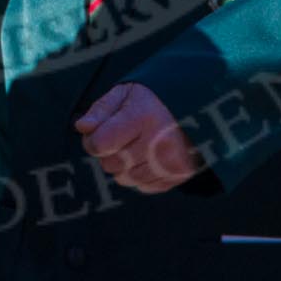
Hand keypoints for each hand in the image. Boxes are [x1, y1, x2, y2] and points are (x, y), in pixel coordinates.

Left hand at [74, 83, 204, 193]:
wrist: (198, 108)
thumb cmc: (155, 99)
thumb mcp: (126, 93)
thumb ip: (101, 110)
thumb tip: (82, 127)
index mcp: (143, 118)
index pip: (100, 144)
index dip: (92, 140)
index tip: (98, 132)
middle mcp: (159, 144)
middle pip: (110, 164)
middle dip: (108, 152)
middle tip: (121, 136)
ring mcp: (170, 163)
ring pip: (125, 179)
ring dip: (123, 165)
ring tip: (136, 145)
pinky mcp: (178, 177)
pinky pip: (143, 187)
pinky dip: (140, 175)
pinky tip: (149, 156)